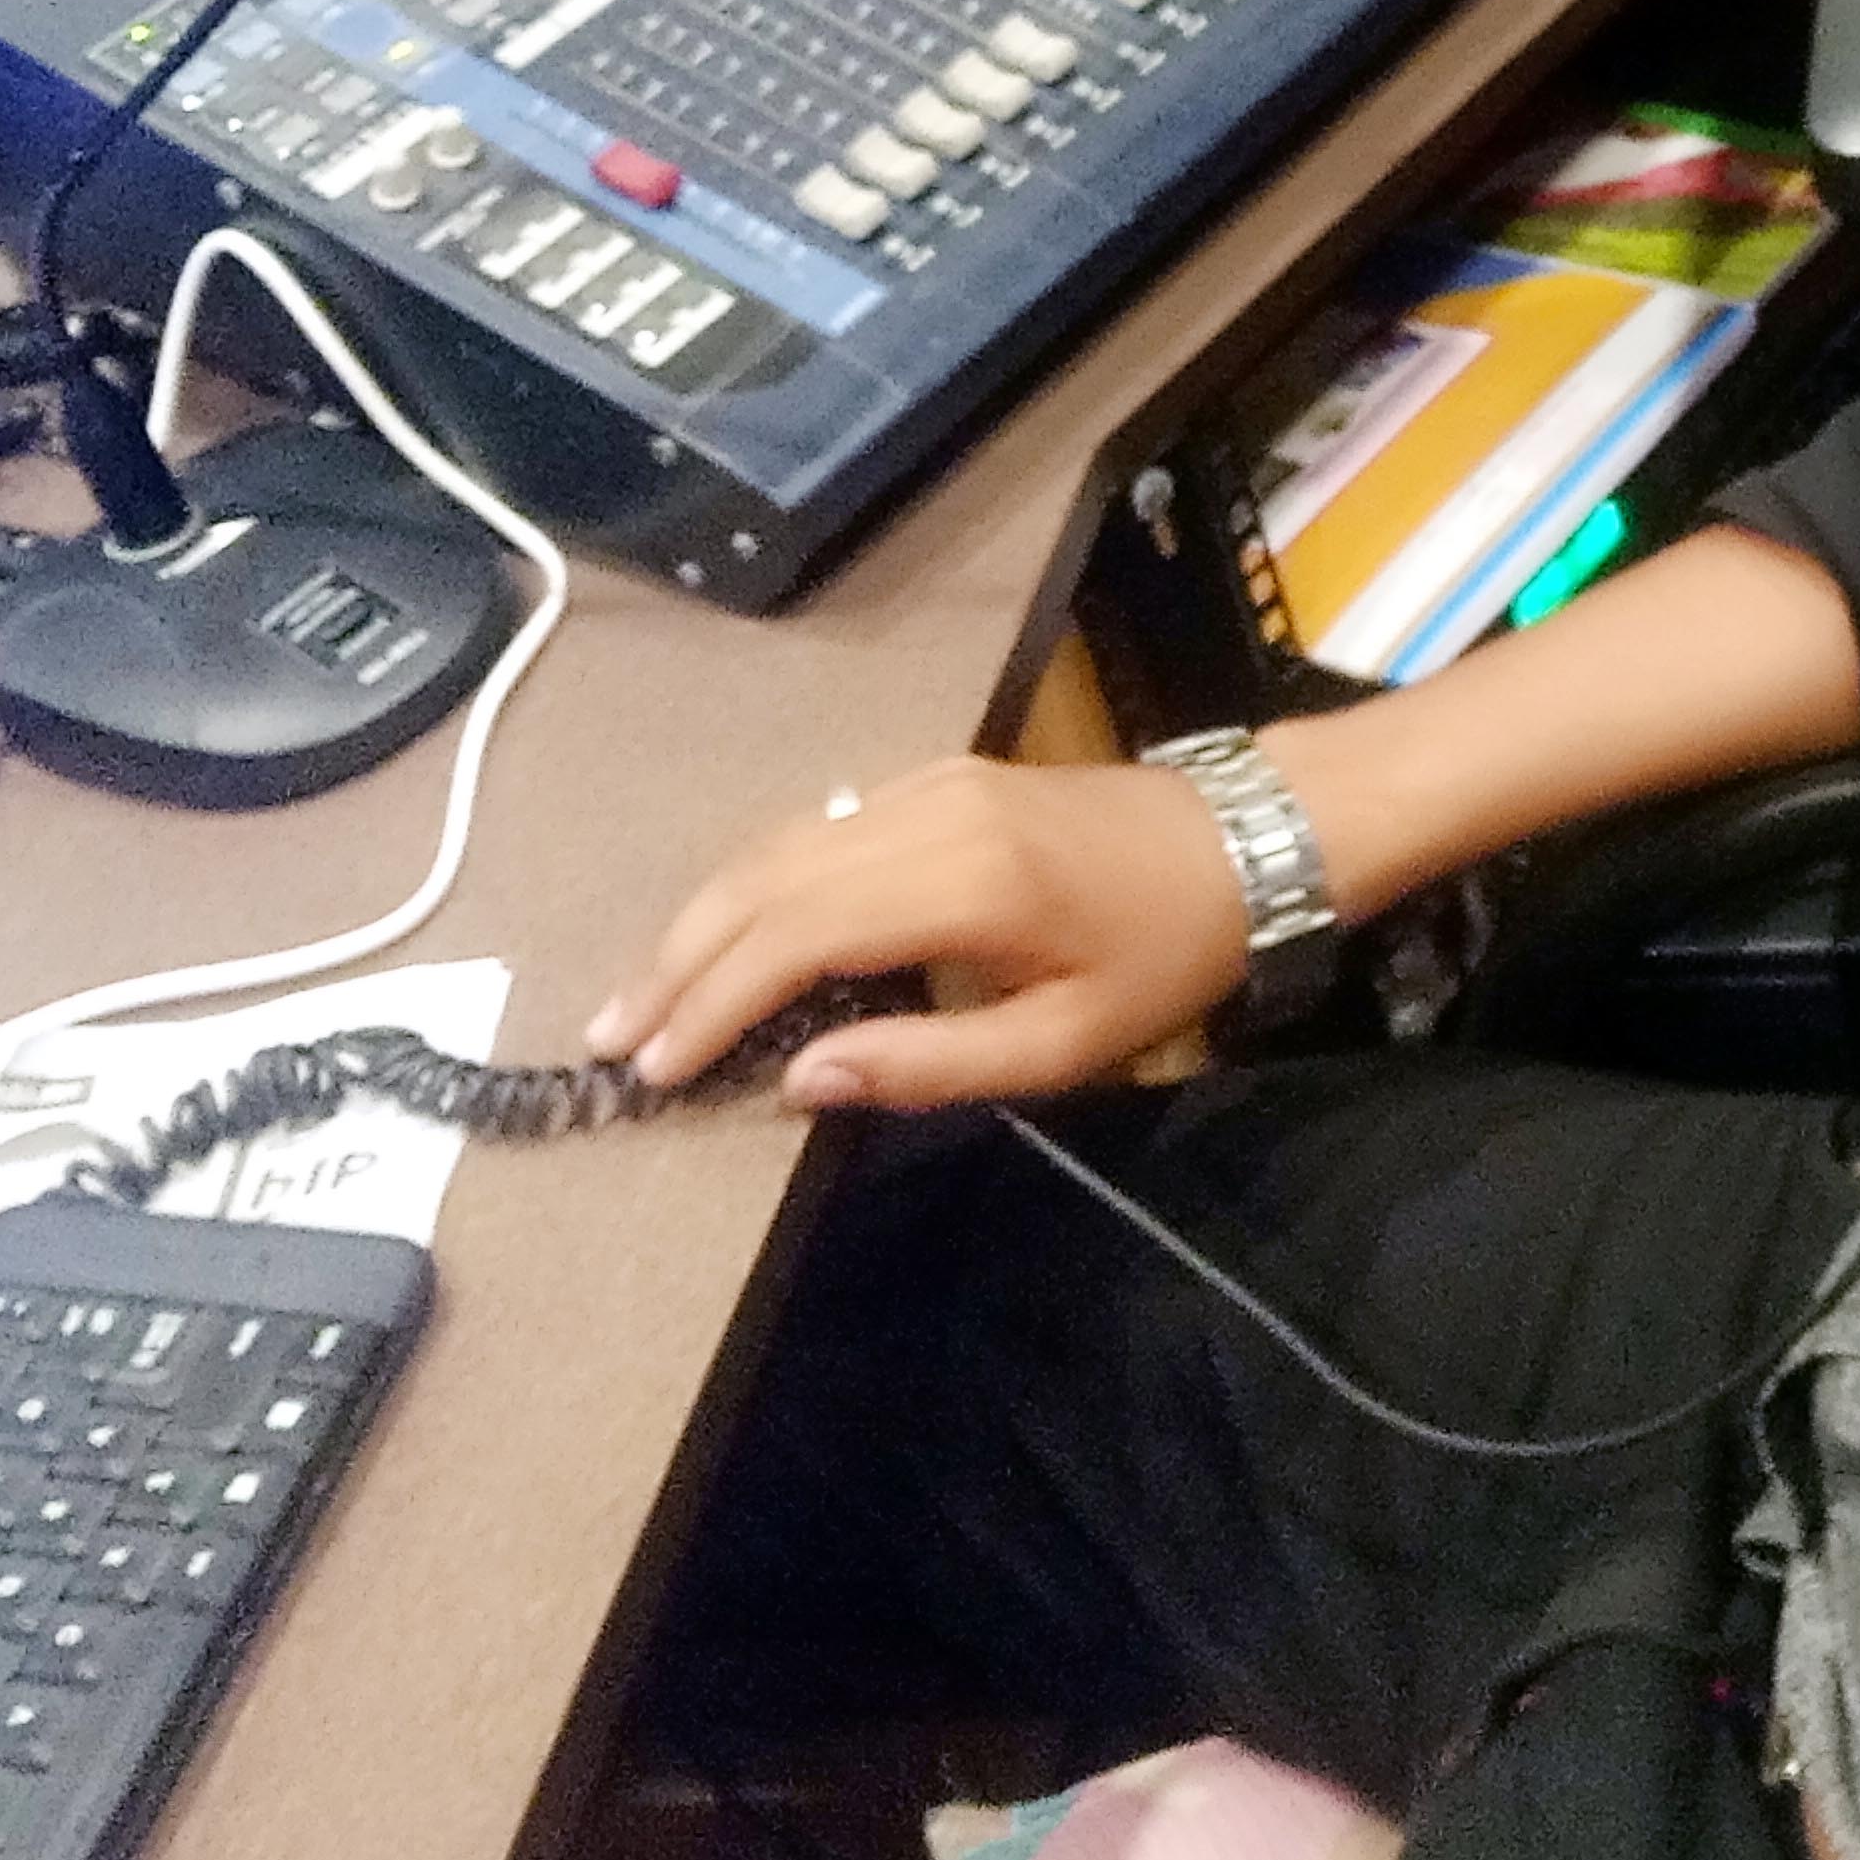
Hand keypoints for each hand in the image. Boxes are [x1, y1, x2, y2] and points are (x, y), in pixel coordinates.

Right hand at [585, 754, 1253, 1110]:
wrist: (1249, 834)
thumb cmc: (1168, 952)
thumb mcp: (1068, 1040)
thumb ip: (929, 1065)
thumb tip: (799, 1083)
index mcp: (961, 881)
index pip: (794, 937)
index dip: (712, 1005)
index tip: (651, 1068)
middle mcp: (925, 812)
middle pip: (763, 881)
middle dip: (678, 963)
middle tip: (610, 1040)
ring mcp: (927, 782)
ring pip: (779, 844)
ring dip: (702, 920)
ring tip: (643, 998)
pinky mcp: (937, 776)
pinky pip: (816, 827)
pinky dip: (753, 885)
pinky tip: (723, 939)